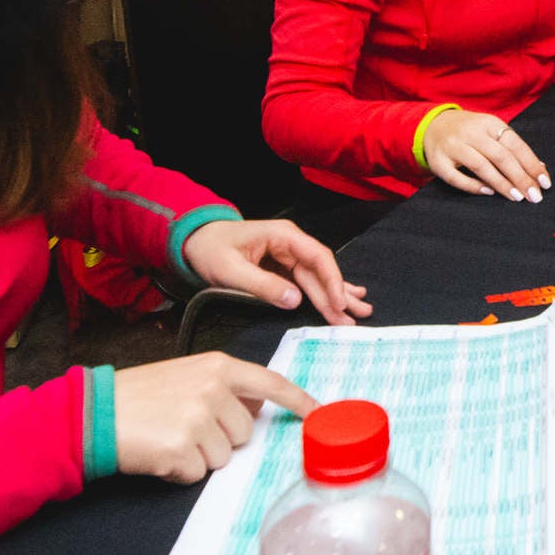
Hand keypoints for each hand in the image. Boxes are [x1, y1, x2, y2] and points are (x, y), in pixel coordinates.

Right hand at [113, 352, 316, 483]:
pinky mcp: (182, 448)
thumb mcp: (187, 375)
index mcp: (218, 366)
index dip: (298, 401)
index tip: (318, 413)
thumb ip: (225, 386)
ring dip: (200, 455)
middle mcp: (214, 388)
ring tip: (170, 437)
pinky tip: (160, 453)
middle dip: (221, 437)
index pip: (271, 383)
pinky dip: (181, 471)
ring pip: (224, 455)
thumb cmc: (140, 396)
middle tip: (185, 426)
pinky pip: (199, 473)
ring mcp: (199, 418)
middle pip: (245, 431)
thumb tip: (259, 406)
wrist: (94, 413)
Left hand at [181, 218, 370, 324]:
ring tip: (359, 312)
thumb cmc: (210, 250)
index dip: (332, 281)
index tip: (339, 304)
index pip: (317, 257)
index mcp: (282, 236)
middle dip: (339, 295)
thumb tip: (295, 301)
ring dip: (336, 296)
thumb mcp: (230, 270)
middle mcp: (291, 243)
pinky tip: (343, 297)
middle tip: (357, 317)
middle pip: (321, 270)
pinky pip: (307, 280)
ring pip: (317, 277)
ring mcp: (288, 254)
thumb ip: (262, 285)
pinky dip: (324, 291)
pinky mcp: (282, 265)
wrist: (194, 240)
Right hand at [423, 109, 550, 202]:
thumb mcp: (491, 132)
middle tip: (534, 196)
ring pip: (481, 166)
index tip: (545, 182)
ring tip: (517, 197)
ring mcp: (453, 146)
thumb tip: (539, 169)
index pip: (515, 144)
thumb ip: (513, 148)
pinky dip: (475, 186)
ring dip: (502, 184)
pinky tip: (489, 193)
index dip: (531, 164)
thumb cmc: (470, 132)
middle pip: (500, 156)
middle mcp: (470, 132)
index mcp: (488, 122)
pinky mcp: (438, 161)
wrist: (433, 126)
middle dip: (520, 178)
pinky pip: (458, 178)